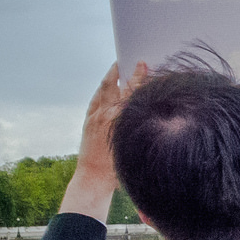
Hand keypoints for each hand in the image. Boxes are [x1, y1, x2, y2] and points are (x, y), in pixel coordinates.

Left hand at [59, 63, 133, 222]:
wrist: (94, 178)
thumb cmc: (120, 167)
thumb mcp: (136, 143)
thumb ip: (141, 123)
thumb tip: (151, 109)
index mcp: (123, 119)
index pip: (134, 91)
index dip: (140, 77)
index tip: (144, 64)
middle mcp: (108, 114)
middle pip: (120, 86)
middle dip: (127, 72)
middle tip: (135, 61)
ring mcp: (96, 116)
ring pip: (104, 89)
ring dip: (111, 76)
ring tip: (117, 66)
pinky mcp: (88, 120)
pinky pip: (96, 99)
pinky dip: (102, 89)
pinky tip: (106, 85)